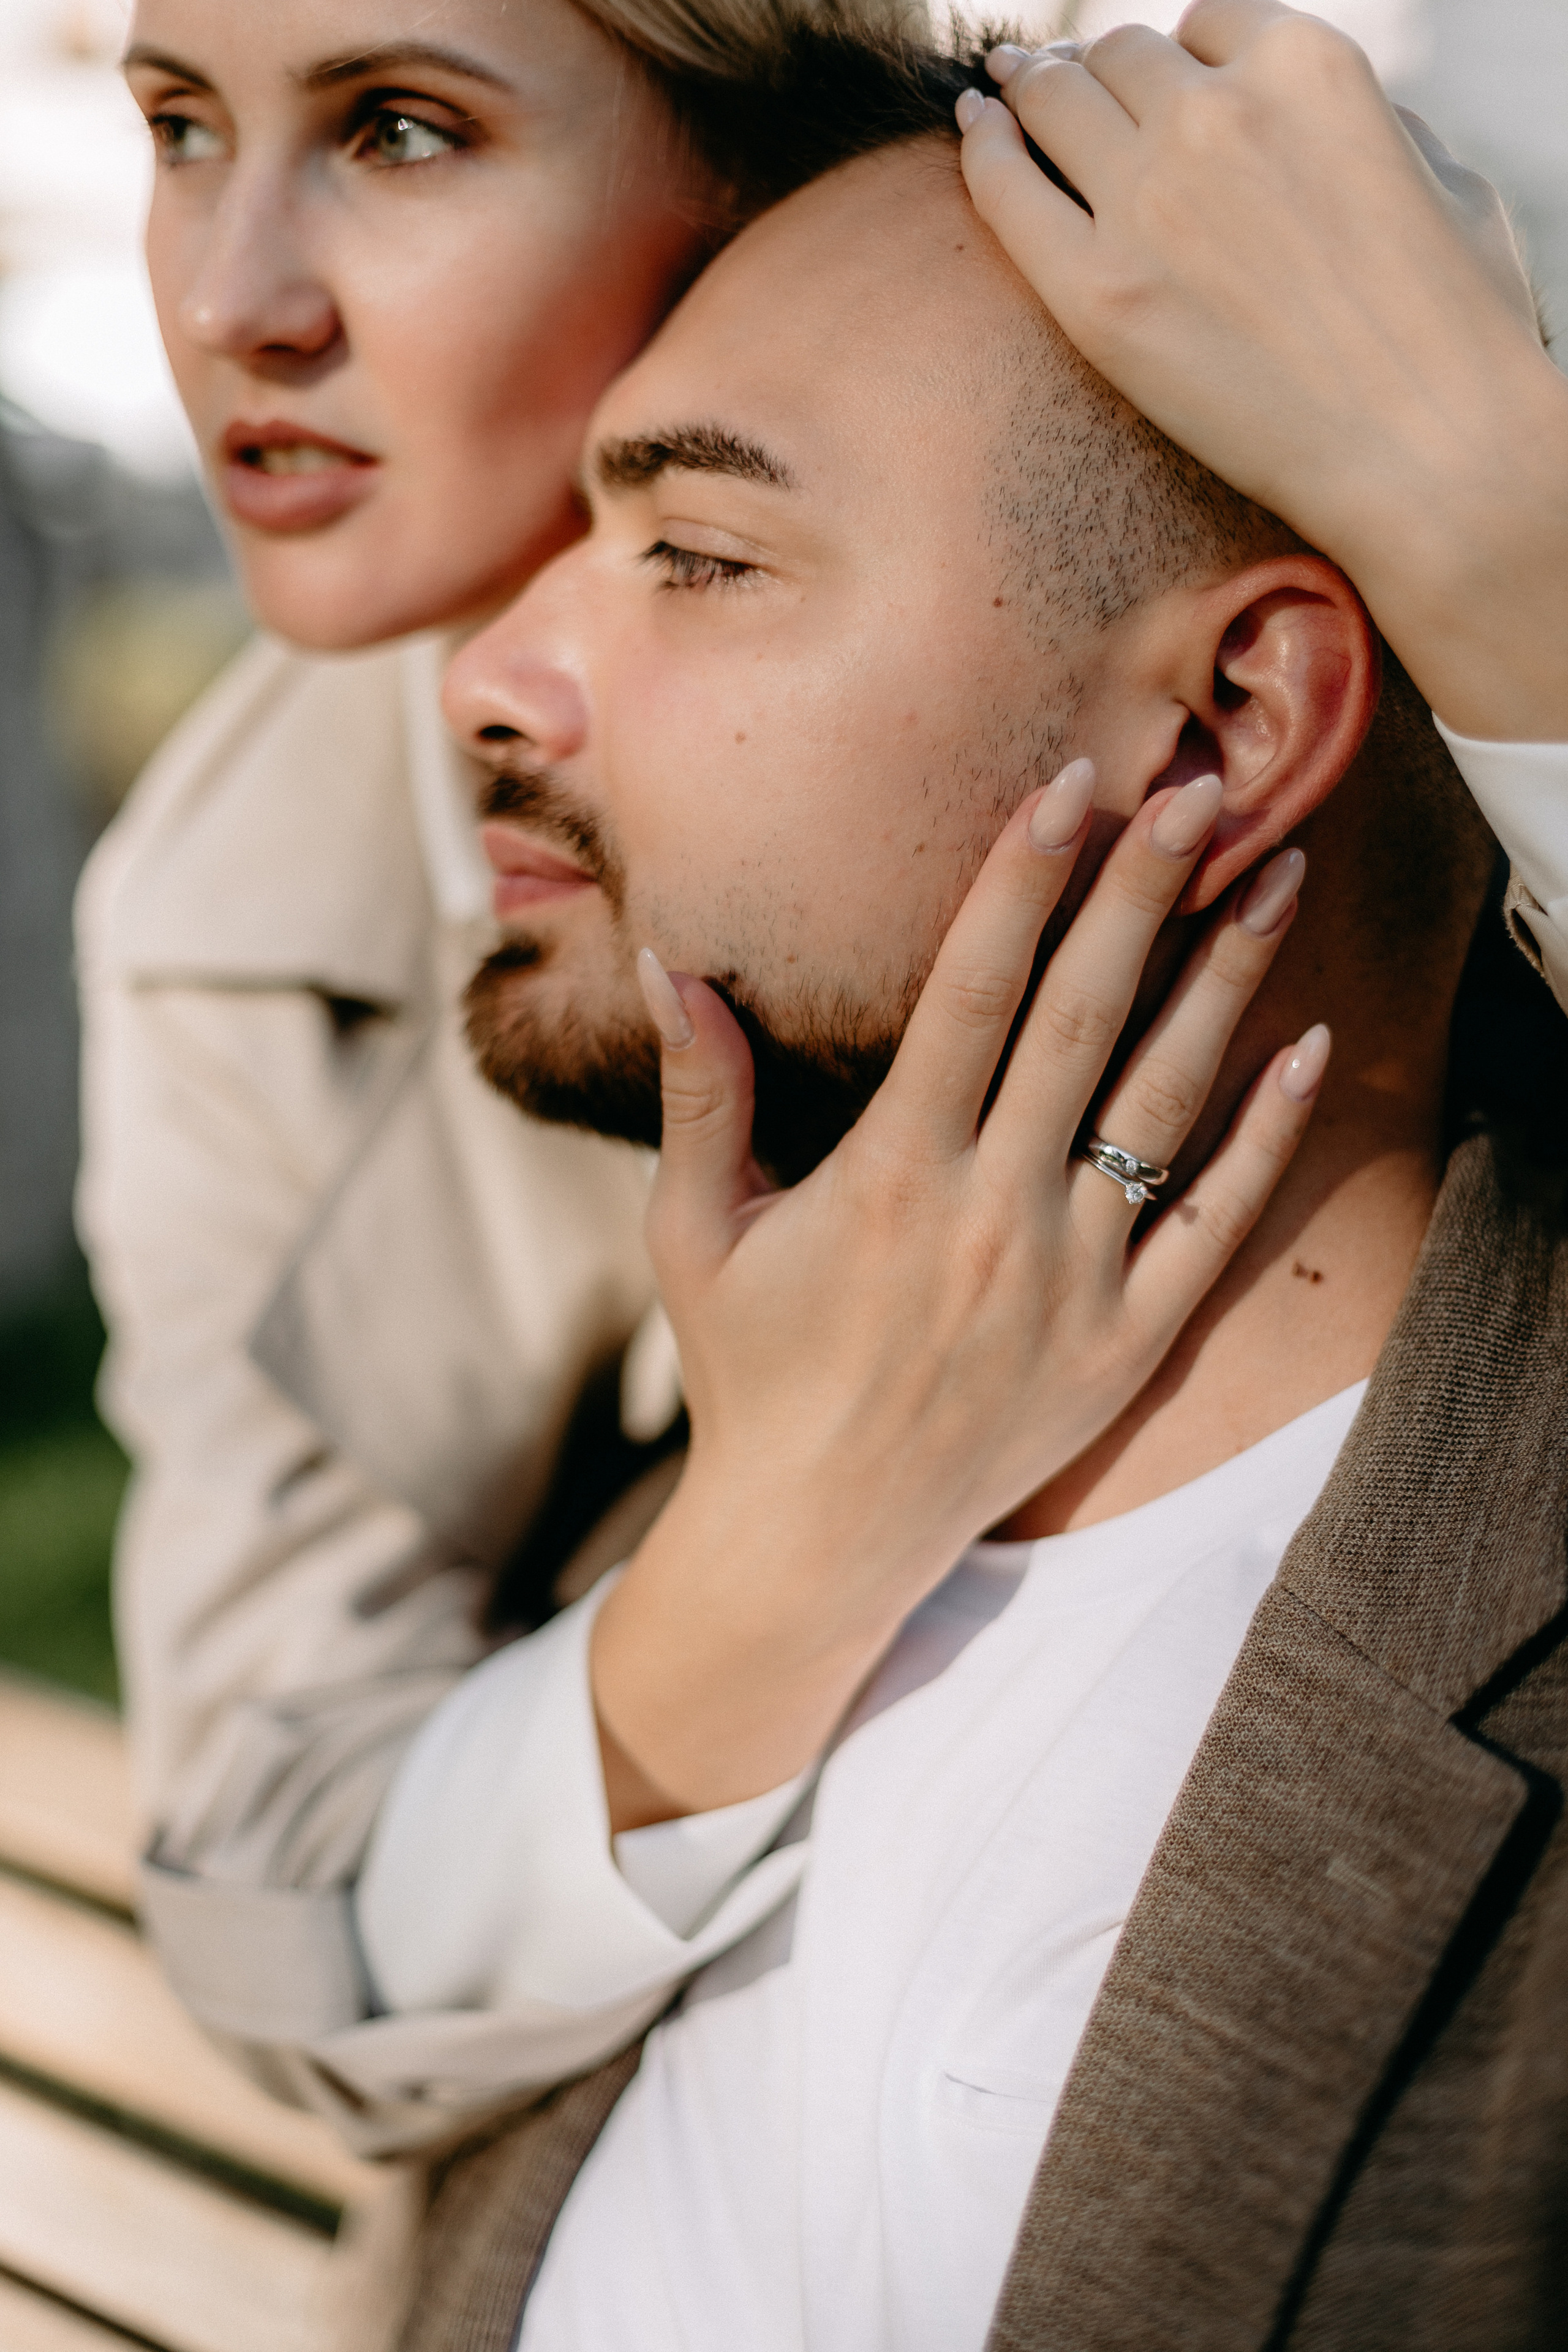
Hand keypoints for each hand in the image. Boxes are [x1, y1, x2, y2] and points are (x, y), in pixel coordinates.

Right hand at [591, 762, 1325, 1827]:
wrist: (818, 1538)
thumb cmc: (748, 1373)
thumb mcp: (691, 1233)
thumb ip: (700, 1093)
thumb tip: (670, 961)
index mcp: (887, 1177)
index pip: (969, 995)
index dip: (1020, 882)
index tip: (1067, 786)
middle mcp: (989, 1217)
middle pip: (1084, 1022)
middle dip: (1141, 892)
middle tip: (1196, 788)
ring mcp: (1069, 1283)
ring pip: (1166, 1105)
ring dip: (1225, 982)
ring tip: (1277, 875)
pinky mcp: (1124, 1344)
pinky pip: (1214, 1226)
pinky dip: (1264, 1137)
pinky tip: (1305, 1047)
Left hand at [957, 1, 1567, 741]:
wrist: (1427, 452)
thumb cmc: (1454, 333)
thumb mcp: (1442, 179)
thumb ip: (1369, 125)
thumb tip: (1305, 121)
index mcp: (1307, 64)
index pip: (1206, 25)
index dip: (1178, 60)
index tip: (1159, 91)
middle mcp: (1217, 113)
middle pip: (1120, 59)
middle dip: (1094, 72)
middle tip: (1055, 87)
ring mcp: (1148, 200)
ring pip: (1055, 100)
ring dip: (1030, 91)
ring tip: (1005, 98)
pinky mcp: (1096, 292)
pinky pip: (1006, 187)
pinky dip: (981, 145)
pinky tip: (973, 129)